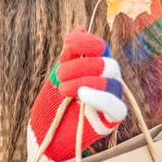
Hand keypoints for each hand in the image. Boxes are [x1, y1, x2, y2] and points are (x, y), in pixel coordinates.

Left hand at [27, 27, 126, 161]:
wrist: (45, 134)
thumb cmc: (51, 103)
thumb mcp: (57, 75)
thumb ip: (69, 54)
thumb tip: (80, 26)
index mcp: (95, 67)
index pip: (100, 47)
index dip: (86, 41)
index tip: (67, 41)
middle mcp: (107, 81)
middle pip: (106, 63)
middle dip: (79, 65)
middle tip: (58, 75)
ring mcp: (111, 99)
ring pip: (110, 81)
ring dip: (83, 79)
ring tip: (62, 88)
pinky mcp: (111, 119)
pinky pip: (116, 106)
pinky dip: (99, 97)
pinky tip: (81, 94)